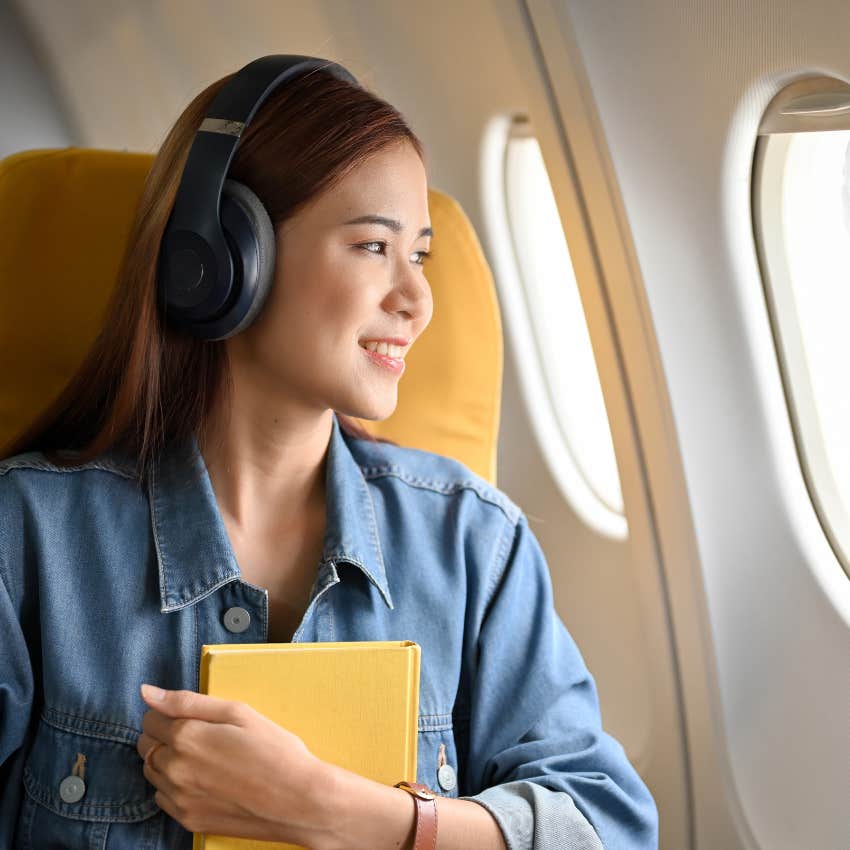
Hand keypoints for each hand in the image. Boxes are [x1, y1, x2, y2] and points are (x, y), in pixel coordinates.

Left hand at [136, 683, 327, 841]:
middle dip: (164, 735)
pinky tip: (203, 779)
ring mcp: (179, 798)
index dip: (168, 713)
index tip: (191, 716)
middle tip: (199, 735)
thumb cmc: (274, 750)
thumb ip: (187, 702)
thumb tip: (146, 692)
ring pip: (152, 772)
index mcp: (186, 737)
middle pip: (146, 746)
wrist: (297, 801)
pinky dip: (174, 785)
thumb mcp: (237, 712)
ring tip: (203, 756)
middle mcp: (175, 769)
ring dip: (166, 760)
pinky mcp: (187, 820)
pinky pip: (163, 797)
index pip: (151, 718)